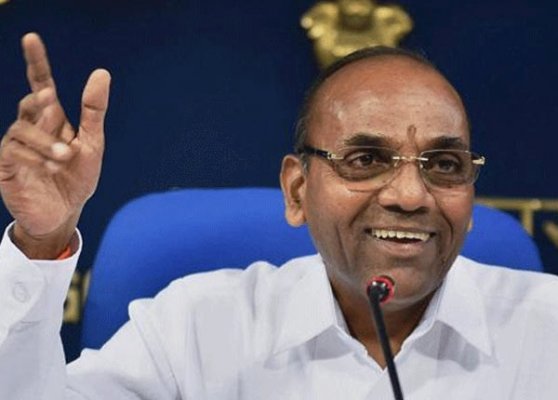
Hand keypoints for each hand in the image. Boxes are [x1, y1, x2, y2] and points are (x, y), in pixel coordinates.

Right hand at [0, 33, 110, 257]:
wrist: (65, 214)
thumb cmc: (77, 179)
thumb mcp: (92, 144)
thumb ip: (93, 111)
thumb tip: (101, 72)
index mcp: (52, 121)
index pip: (40, 85)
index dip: (37, 62)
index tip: (32, 38)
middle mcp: (32, 129)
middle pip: (30, 103)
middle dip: (43, 105)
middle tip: (53, 106)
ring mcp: (16, 147)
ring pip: (22, 128)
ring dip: (45, 141)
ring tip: (65, 158)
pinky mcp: (6, 167)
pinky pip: (12, 151)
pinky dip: (31, 156)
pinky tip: (48, 168)